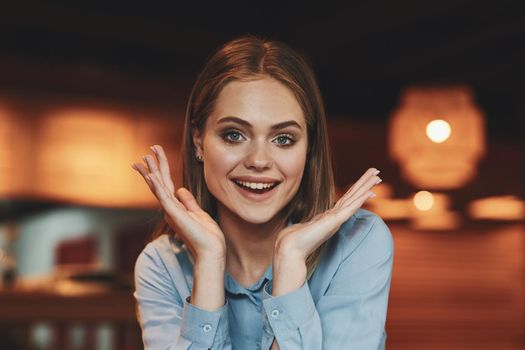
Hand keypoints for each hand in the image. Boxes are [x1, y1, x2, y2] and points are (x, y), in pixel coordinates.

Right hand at [131, 145, 225, 262]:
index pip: (166, 184)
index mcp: (176, 207)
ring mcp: (171, 212)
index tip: (153, 156)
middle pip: (160, 183)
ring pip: (159, 187)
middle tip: (147, 151)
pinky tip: (150, 176)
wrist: (211, 251)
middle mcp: (170, 208)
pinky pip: (164, 198)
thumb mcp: (198, 213)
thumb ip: (188, 202)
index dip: (160, 169)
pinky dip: (157, 187)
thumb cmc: (206, 236)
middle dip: (153, 166)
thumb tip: (181, 190)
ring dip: (152, 171)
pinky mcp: (175, 215)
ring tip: (145, 157)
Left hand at [274, 167, 380, 262]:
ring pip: (354, 199)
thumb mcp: (303, 226)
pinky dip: (361, 199)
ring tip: (377, 176)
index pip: (346, 199)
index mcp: (330, 217)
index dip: (356, 189)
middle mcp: (335, 217)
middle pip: (353, 195)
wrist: (290, 248)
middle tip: (377, 171)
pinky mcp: (335, 222)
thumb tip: (303, 226)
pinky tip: (370, 192)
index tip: (366, 179)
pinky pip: (350, 207)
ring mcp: (336, 219)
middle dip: (364, 183)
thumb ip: (309, 225)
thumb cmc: (294, 239)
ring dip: (366, 187)